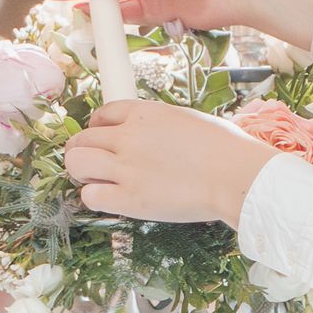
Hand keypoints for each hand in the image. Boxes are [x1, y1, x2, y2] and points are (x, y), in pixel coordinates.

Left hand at [65, 99, 280, 222]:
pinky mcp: (129, 198)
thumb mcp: (189, 120)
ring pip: (76, 163)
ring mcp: (126, 167)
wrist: (236, 175)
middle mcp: (129, 136)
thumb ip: (161, 126)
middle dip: (84, 151)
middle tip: (94, 165)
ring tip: (97, 181)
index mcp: (145, 113)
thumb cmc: (227, 150)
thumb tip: (153, 137)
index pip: (101, 113)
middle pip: (81, 138)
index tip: (102, 139)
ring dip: (82, 173)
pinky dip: (95, 198)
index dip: (97, 128)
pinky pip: (90, 196)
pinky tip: (112, 199)